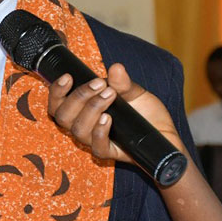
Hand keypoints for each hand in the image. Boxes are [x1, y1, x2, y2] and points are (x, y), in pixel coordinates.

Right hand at [46, 63, 183, 167]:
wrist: (165, 133)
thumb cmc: (145, 112)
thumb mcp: (134, 91)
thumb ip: (122, 82)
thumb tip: (115, 68)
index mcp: (82, 109)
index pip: (57, 104)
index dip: (56, 91)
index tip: (68, 77)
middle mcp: (85, 125)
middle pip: (63, 116)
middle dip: (78, 97)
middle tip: (99, 84)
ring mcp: (96, 140)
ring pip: (78, 130)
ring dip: (91, 109)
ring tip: (109, 95)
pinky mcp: (112, 152)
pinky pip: (98, 147)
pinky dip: (100, 131)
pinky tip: (109, 118)